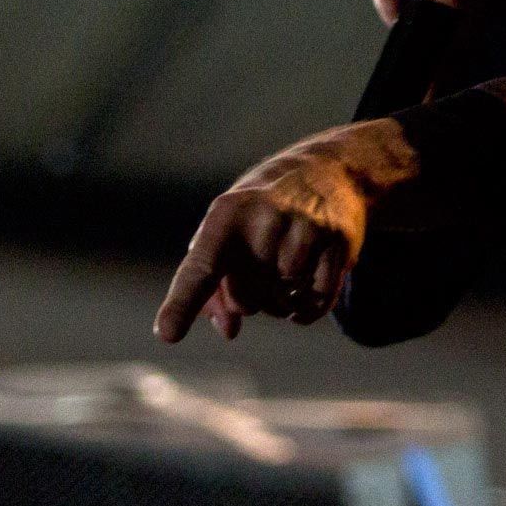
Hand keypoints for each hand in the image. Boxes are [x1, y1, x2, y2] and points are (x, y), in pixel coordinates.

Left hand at [156, 118, 418, 341]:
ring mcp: (306, 228)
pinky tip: (304, 290)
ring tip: (285, 273)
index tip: (166, 334)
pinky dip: (307, 309)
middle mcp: (266, 217)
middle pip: (246, 300)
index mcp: (227, 213)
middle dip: (249, 299)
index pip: (202, 266)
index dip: (182, 303)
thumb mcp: (227, 232)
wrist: (328, 171)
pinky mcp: (339, 242)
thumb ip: (212, 285)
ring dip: (282, 302)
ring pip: (283, 303)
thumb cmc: (262, 211)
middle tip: (259, 272)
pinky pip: (317, 303)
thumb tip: (228, 331)